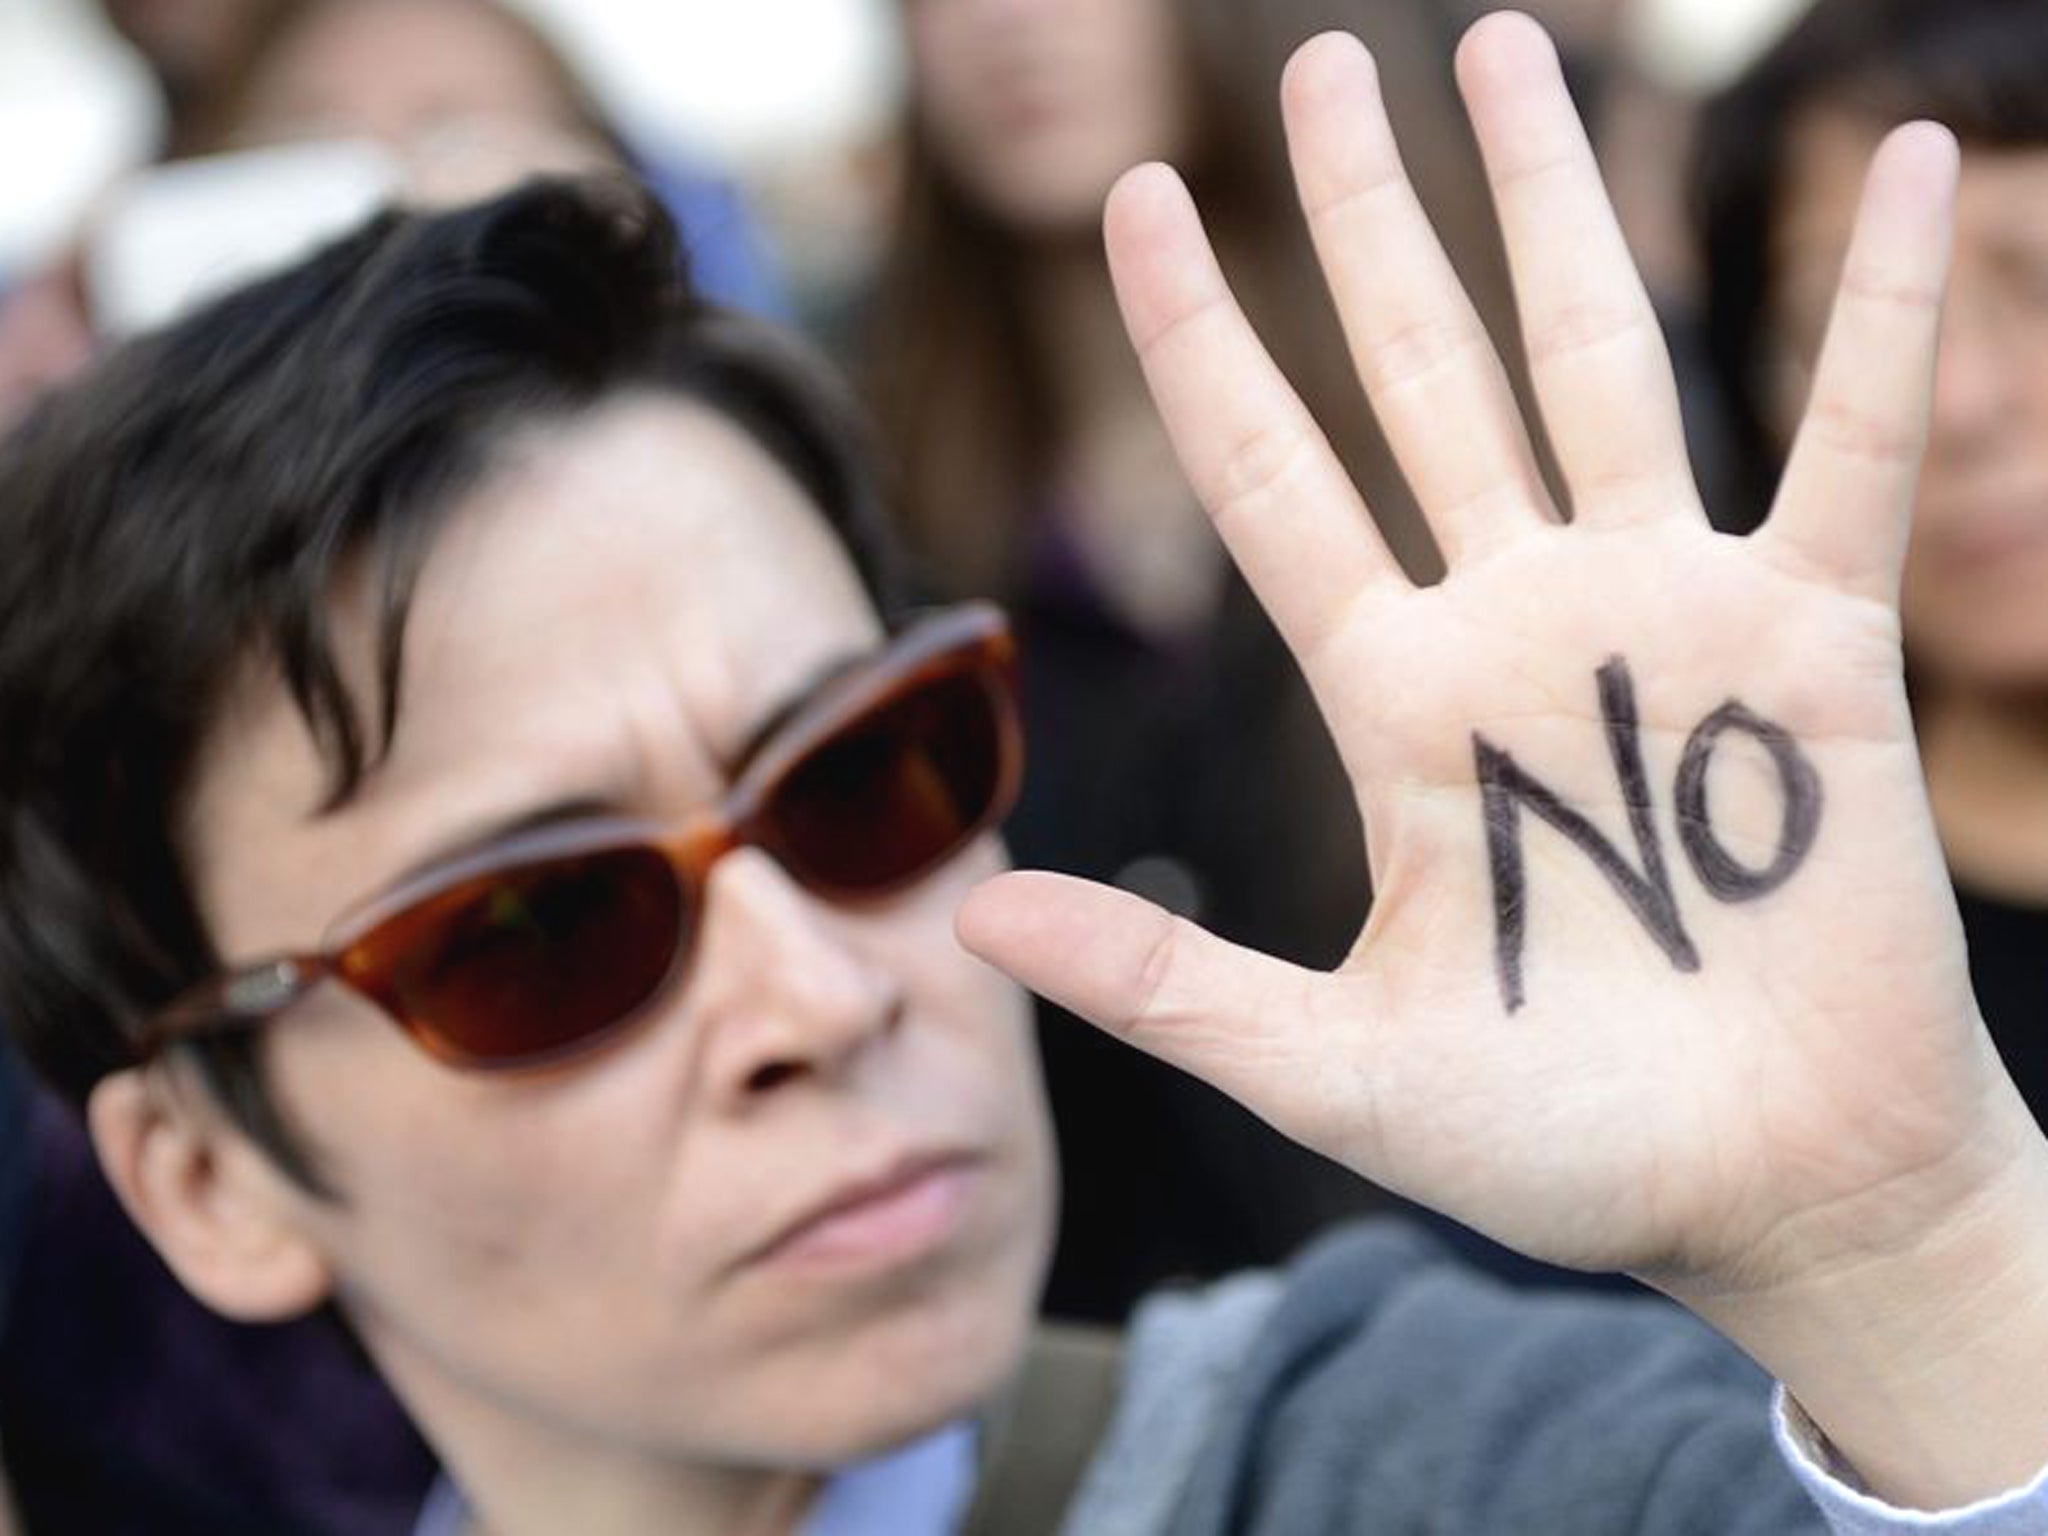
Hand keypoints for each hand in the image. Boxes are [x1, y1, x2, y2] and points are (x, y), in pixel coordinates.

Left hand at [959, 13, 2047, 1505]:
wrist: (1769, 1193)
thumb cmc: (1559, 1147)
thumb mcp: (1337, 1072)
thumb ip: (1165, 984)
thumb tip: (975, 918)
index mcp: (1393, 703)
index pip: (1270, 479)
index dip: (1198, 340)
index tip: (1134, 202)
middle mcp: (1512, 622)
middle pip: (1420, 375)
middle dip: (1369, 224)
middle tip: (1323, 68)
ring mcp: (1661, 614)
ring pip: (1596, 363)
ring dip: (1554, 207)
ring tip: (1508, 51)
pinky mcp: (1812, 644)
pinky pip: (1845, 443)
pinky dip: (1871, 316)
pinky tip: (1894, 165)